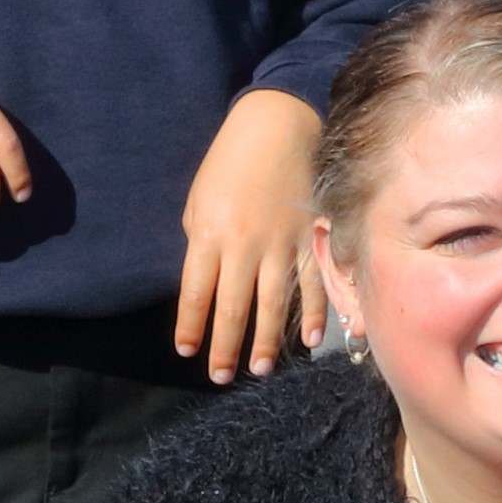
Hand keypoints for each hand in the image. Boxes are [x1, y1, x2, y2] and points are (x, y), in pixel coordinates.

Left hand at [171, 89, 325, 381]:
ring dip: (266, 340)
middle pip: (234, 307)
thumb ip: (202, 243)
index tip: (187, 352)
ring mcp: (282, 243)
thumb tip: (207, 281)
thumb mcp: (199, 201)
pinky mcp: (311, 236)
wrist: (279, 125)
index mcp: (208, 235)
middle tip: (221, 377)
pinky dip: (314, 313)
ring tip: (259, 369)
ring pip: (274, 303)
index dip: (191, 326)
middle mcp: (245, 245)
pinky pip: (313, 282)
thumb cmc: (230, 164)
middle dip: (226, 346)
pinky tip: (312, 339)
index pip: (195, 293)